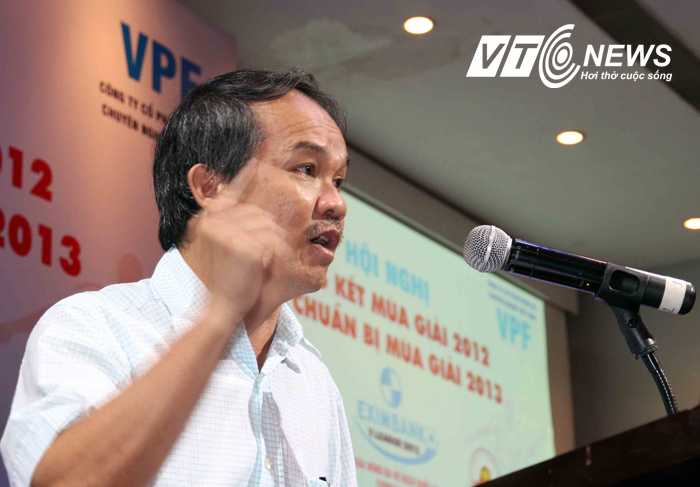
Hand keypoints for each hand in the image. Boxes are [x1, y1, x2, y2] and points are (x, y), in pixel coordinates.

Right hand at [186, 160, 292, 330]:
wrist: (221, 308)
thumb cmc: (222, 279)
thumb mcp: (218, 246)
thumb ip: (226, 221)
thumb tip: (236, 195)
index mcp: (206, 219)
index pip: (230, 191)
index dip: (246, 176)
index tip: (258, 162)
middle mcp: (215, 223)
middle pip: (255, 212)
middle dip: (268, 224)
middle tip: (276, 234)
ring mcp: (231, 235)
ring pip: (267, 226)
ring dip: (275, 240)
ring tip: (272, 254)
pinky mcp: (248, 249)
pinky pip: (273, 241)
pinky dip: (279, 251)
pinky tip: (276, 260)